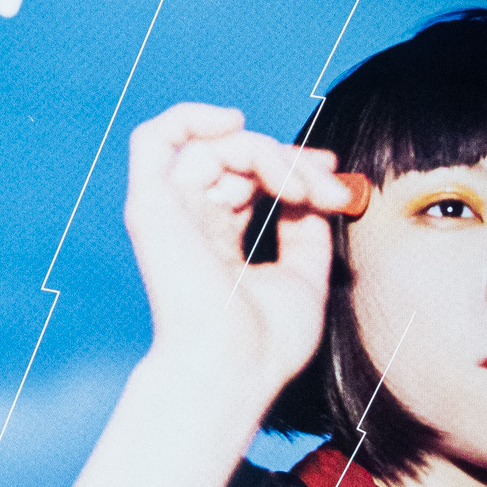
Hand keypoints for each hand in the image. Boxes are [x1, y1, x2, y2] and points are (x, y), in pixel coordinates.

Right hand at [121, 104, 359, 412]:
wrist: (233, 367)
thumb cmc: (266, 343)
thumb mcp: (304, 275)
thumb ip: (304, 227)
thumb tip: (309, 186)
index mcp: (217, 243)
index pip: (249, 181)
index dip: (293, 168)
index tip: (335, 181)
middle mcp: (189, 224)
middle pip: (237, 160)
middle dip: (293, 163)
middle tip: (331, 191)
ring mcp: (169, 212)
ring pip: (217, 148)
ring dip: (269, 155)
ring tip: (302, 192)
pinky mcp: (151, 205)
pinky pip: (155, 139)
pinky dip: (193, 118)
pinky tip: (235, 123)